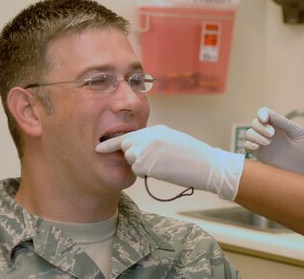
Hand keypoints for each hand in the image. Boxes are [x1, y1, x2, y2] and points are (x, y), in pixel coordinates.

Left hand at [95, 125, 244, 200]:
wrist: (207, 165)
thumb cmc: (193, 156)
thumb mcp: (172, 140)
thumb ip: (154, 142)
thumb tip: (139, 151)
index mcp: (156, 129)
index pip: (128, 135)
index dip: (111, 143)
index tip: (97, 148)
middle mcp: (148, 136)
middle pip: (127, 148)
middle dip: (134, 156)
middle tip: (154, 161)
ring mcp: (145, 149)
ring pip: (132, 160)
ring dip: (142, 165)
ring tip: (164, 164)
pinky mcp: (146, 163)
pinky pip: (138, 172)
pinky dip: (148, 174)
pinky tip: (164, 170)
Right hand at [244, 107, 303, 176]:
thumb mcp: (298, 132)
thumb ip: (283, 123)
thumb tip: (268, 113)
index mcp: (279, 124)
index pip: (264, 114)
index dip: (262, 114)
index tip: (265, 119)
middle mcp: (270, 133)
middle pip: (255, 123)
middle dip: (260, 126)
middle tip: (272, 134)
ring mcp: (265, 144)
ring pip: (249, 134)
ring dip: (255, 135)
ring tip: (267, 142)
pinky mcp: (261, 156)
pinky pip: (248, 147)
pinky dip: (249, 144)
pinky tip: (257, 146)